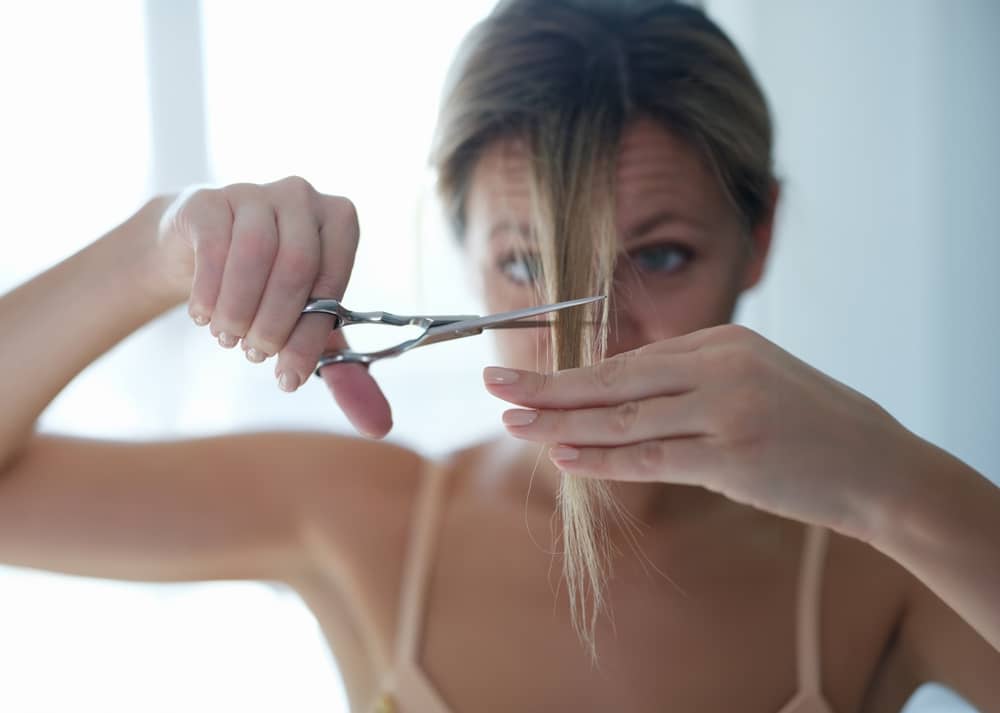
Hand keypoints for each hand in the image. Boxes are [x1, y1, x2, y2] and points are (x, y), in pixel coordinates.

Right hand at [155, 177, 391, 437]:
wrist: (199, 251)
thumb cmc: (268, 291)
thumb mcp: (307, 329)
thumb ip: (345, 373)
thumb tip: (379, 426)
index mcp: (339, 221)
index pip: (332, 281)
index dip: (311, 336)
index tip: (289, 377)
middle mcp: (302, 197)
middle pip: (297, 267)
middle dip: (276, 326)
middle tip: (256, 356)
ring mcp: (254, 192)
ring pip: (254, 258)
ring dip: (240, 313)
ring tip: (228, 338)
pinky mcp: (209, 201)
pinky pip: (213, 251)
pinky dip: (209, 296)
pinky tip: (204, 317)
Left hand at [485, 324, 918, 541]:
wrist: (880, 467)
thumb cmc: (811, 425)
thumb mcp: (753, 381)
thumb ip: (690, 383)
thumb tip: (616, 397)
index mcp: (722, 340)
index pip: (630, 361)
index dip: (574, 375)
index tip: (529, 379)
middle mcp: (720, 366)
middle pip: (613, 379)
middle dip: (547, 385)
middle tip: (493, 384)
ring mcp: (726, 410)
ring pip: (623, 419)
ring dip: (560, 424)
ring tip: (512, 422)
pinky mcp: (733, 457)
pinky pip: (652, 458)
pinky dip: (603, 460)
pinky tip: (563, 457)